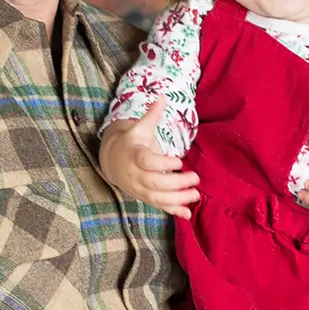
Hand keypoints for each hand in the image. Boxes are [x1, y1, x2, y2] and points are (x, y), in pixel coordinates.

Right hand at [99, 97, 199, 217]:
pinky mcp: (144, 197)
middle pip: (155, 182)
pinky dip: (172, 211)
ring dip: (177, 199)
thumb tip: (162, 95)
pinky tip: (187, 214)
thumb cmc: (131, 142)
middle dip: (176, 183)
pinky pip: (158, 206)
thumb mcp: (139, 127)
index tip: (180, 161)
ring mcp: (139, 188)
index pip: (148, 161)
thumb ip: (152, 115)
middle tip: (195, 177)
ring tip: (196, 195)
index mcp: (134, 155)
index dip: (163, 163)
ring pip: (157, 197)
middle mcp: (135, 174)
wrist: (112, 161)